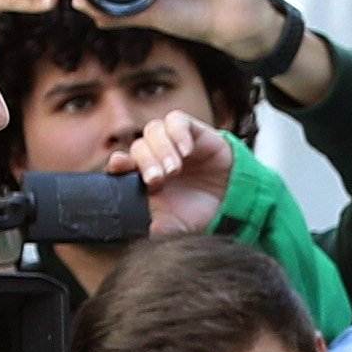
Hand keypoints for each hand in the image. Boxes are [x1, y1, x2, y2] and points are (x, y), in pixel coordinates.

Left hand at [125, 110, 234, 237]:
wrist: (233, 204)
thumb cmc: (199, 214)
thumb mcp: (175, 226)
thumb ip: (154, 227)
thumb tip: (135, 232)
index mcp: (144, 178)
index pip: (123, 163)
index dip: (118, 162)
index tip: (118, 166)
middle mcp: (155, 157)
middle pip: (138, 147)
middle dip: (146, 163)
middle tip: (158, 180)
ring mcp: (172, 142)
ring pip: (154, 130)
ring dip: (162, 150)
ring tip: (175, 169)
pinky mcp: (192, 131)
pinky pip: (176, 120)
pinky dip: (178, 132)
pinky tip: (187, 150)